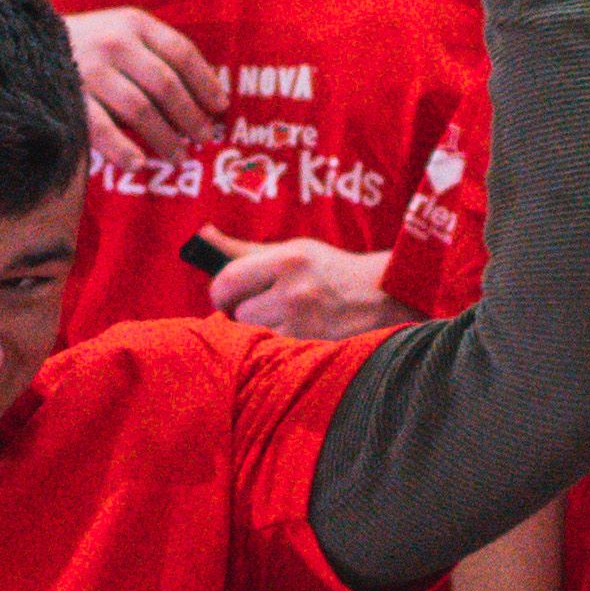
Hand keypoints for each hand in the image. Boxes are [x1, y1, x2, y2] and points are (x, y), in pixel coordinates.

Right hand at [67, 7, 226, 166]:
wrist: (24, 42)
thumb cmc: (87, 44)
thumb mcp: (122, 33)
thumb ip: (157, 54)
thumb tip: (207, 98)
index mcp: (133, 23)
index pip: (181, 53)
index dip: (205, 83)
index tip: (221, 108)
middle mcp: (114, 42)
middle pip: (166, 85)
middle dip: (190, 117)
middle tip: (204, 139)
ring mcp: (90, 68)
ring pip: (140, 109)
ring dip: (164, 138)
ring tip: (178, 158)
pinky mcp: (68, 95)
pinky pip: (101, 128)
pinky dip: (122, 149)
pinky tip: (138, 165)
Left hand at [208, 237, 405, 336]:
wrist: (388, 297)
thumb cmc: (331, 272)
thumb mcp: (295, 251)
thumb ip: (245, 251)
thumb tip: (202, 237)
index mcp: (288, 260)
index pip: (226, 280)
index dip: (220, 294)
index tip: (227, 298)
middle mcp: (295, 291)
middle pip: (237, 315)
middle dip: (245, 315)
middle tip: (266, 309)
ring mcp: (306, 324)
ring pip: (256, 337)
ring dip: (264, 333)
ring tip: (288, 322)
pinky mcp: (316, 349)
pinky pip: (277, 353)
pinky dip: (281, 348)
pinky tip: (300, 336)